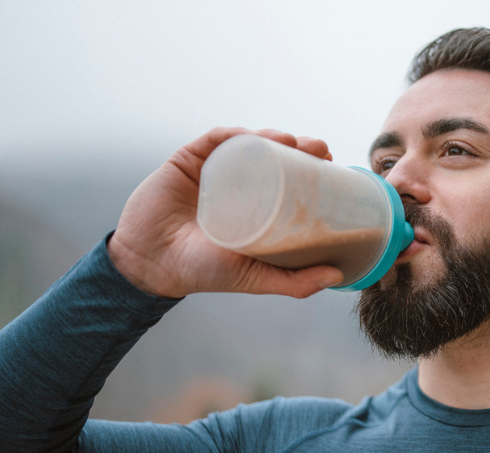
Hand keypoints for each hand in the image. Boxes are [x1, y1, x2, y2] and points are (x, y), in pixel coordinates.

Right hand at [108, 127, 343, 298]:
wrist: (151, 264)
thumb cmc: (202, 272)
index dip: (311, 169)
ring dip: (272, 136)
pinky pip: (213, 140)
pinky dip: (235, 134)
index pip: (287, 180)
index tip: (332, 164)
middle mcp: (235, 184)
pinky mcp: (187, 161)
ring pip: (247, 144)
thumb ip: (294, 282)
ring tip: (293, 140)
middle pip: (272, 157)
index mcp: (253, 206)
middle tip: (321, 149)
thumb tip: (338, 276)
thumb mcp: (255, 277)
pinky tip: (253, 135)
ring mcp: (212, 171)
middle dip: (299, 148)